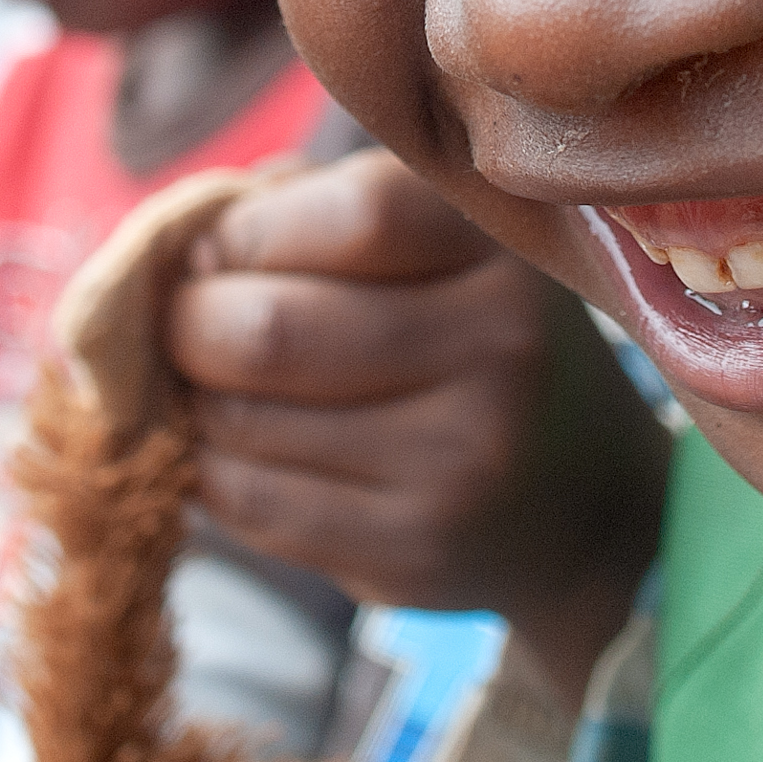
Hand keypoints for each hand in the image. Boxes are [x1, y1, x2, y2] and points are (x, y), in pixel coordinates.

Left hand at [162, 151, 669, 704]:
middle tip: (187, 326)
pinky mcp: (416, 550)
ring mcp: (463, 458)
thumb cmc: (467, 339)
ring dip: (194, 402)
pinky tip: (234, 453)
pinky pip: (251, 504)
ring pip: (243, 421)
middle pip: (271, 328)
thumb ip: (315, 211)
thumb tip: (178, 238)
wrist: (584, 504)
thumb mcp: (437, 249)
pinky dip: (210, 472)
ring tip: (213, 387)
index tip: (217, 250)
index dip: (248, 232)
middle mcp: (500, 348)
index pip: (349, 215)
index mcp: (501, 248)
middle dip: (189, 324)